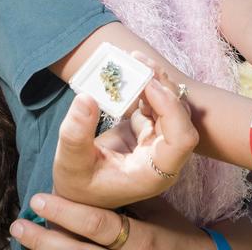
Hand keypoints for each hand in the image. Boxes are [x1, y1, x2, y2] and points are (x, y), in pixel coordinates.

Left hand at [11, 193, 206, 249]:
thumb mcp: (158, 210)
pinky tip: (38, 249)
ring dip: (45, 249)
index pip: (101, 227)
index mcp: (142, 239)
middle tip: (20, 224)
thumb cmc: (173, 232)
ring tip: (20, 233)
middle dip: (47, 238)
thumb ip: (130, 195)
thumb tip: (99, 160)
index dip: (68, 214)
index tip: (40, 198)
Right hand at [52, 60, 198, 208]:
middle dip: (162, 86)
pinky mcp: (147, 129)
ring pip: (169, 105)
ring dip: (154, 80)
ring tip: (134, 60)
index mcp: (154, 173)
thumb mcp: (70, 164)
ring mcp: (157, 142)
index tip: (148, 85)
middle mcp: (163, 157)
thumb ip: (75, 134)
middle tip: (139, 62)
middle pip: (180, 117)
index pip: (182, 140)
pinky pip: (154, 102)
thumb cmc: (77, 186)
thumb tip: (86, 97)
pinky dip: (144, 85)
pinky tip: (130, 70)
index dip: (170, 109)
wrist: (77, 191)